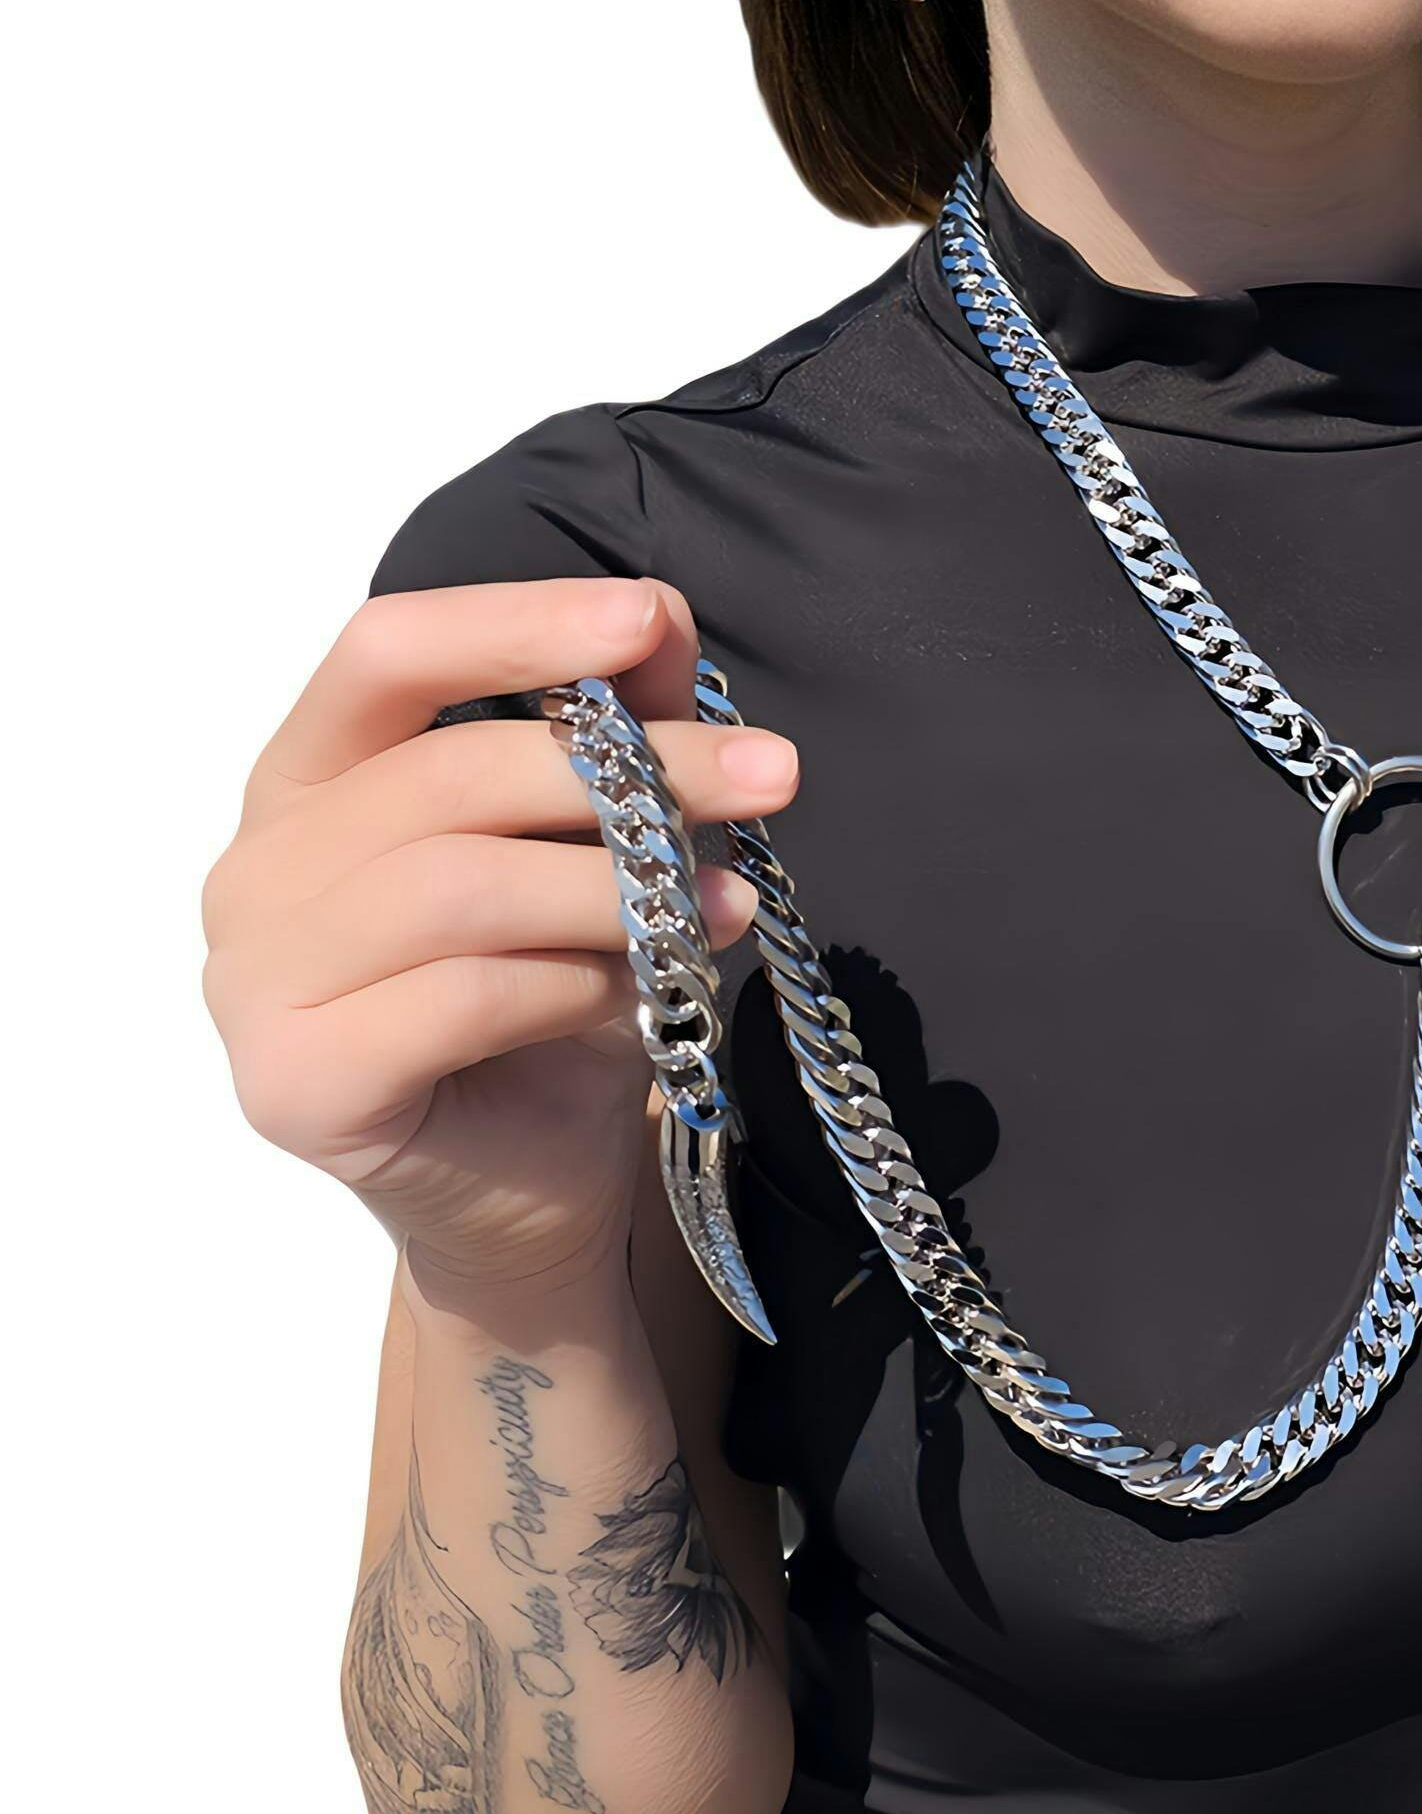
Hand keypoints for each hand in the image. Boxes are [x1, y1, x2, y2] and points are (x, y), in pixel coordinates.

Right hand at [201, 573, 799, 1294]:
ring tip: (729, 900)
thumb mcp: (599, 851)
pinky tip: (647, 992)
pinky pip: (458, 998)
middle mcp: (257, 869)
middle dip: (631, 768)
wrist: (538, 1196)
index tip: (646, 617)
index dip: (515, 622)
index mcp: (309, 781)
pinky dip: (574, 982)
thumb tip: (656, 619)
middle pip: (445, 772)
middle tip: (774, 772)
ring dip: (618, 885)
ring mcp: (255, 982)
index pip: (384, 652)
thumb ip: (612, 733)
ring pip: (456, 886)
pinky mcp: (295, 1083)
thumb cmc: (556, 1006)